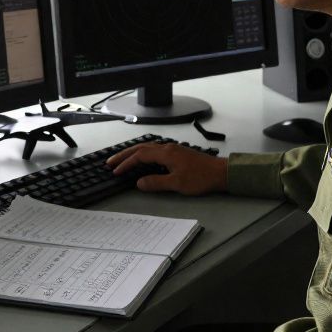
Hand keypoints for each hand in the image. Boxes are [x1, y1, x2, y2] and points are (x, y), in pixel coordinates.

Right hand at [106, 143, 227, 195]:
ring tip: (122, 160)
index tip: (116, 171)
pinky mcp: (177, 154)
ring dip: (134, 153)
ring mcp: (173, 149)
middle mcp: (168, 148)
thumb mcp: (177, 184)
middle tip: (111, 162)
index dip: (126, 163)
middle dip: (124, 155)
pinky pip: (155, 150)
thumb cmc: (201, 178)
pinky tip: (143, 160)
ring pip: (148, 148)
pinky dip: (144, 154)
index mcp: (166, 153)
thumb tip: (139, 183)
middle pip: (141, 148)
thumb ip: (156, 183)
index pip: (140, 156)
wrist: (221, 173)